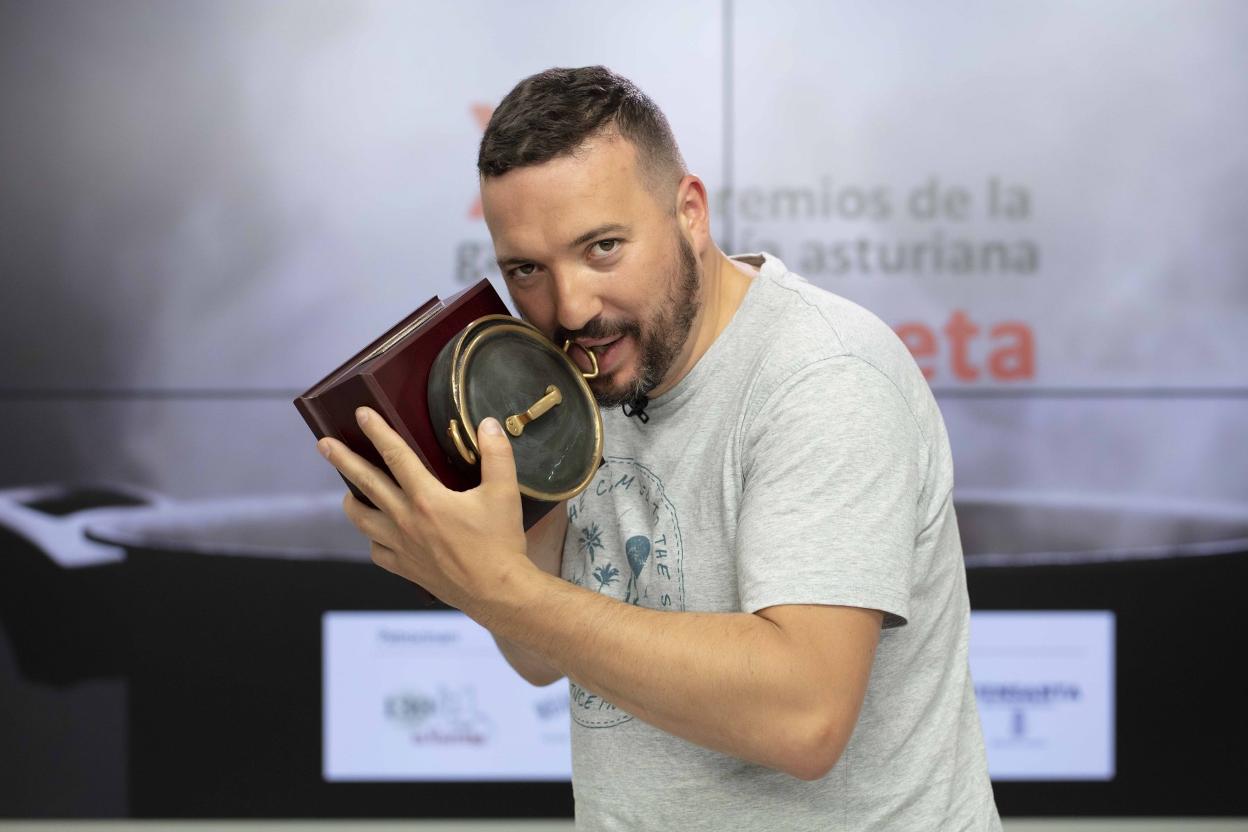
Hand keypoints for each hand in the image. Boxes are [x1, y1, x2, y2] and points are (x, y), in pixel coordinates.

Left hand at [317, 406, 529, 614]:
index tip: (362, 414)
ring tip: (347, 492)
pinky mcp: (406, 568)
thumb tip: (488, 424)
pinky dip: (374, 539)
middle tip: (323, 444)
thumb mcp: (504, 492)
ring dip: (352, 502)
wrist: (497, 592)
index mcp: (427, 499)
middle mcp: (406, 521)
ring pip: (362, 520)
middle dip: (343, 459)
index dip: (378, 431)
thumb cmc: (500, 543)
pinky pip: (378, 551)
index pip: (395, 456)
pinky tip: (379, 533)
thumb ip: (496, 454)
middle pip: (366, 484)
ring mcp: (402, 547)